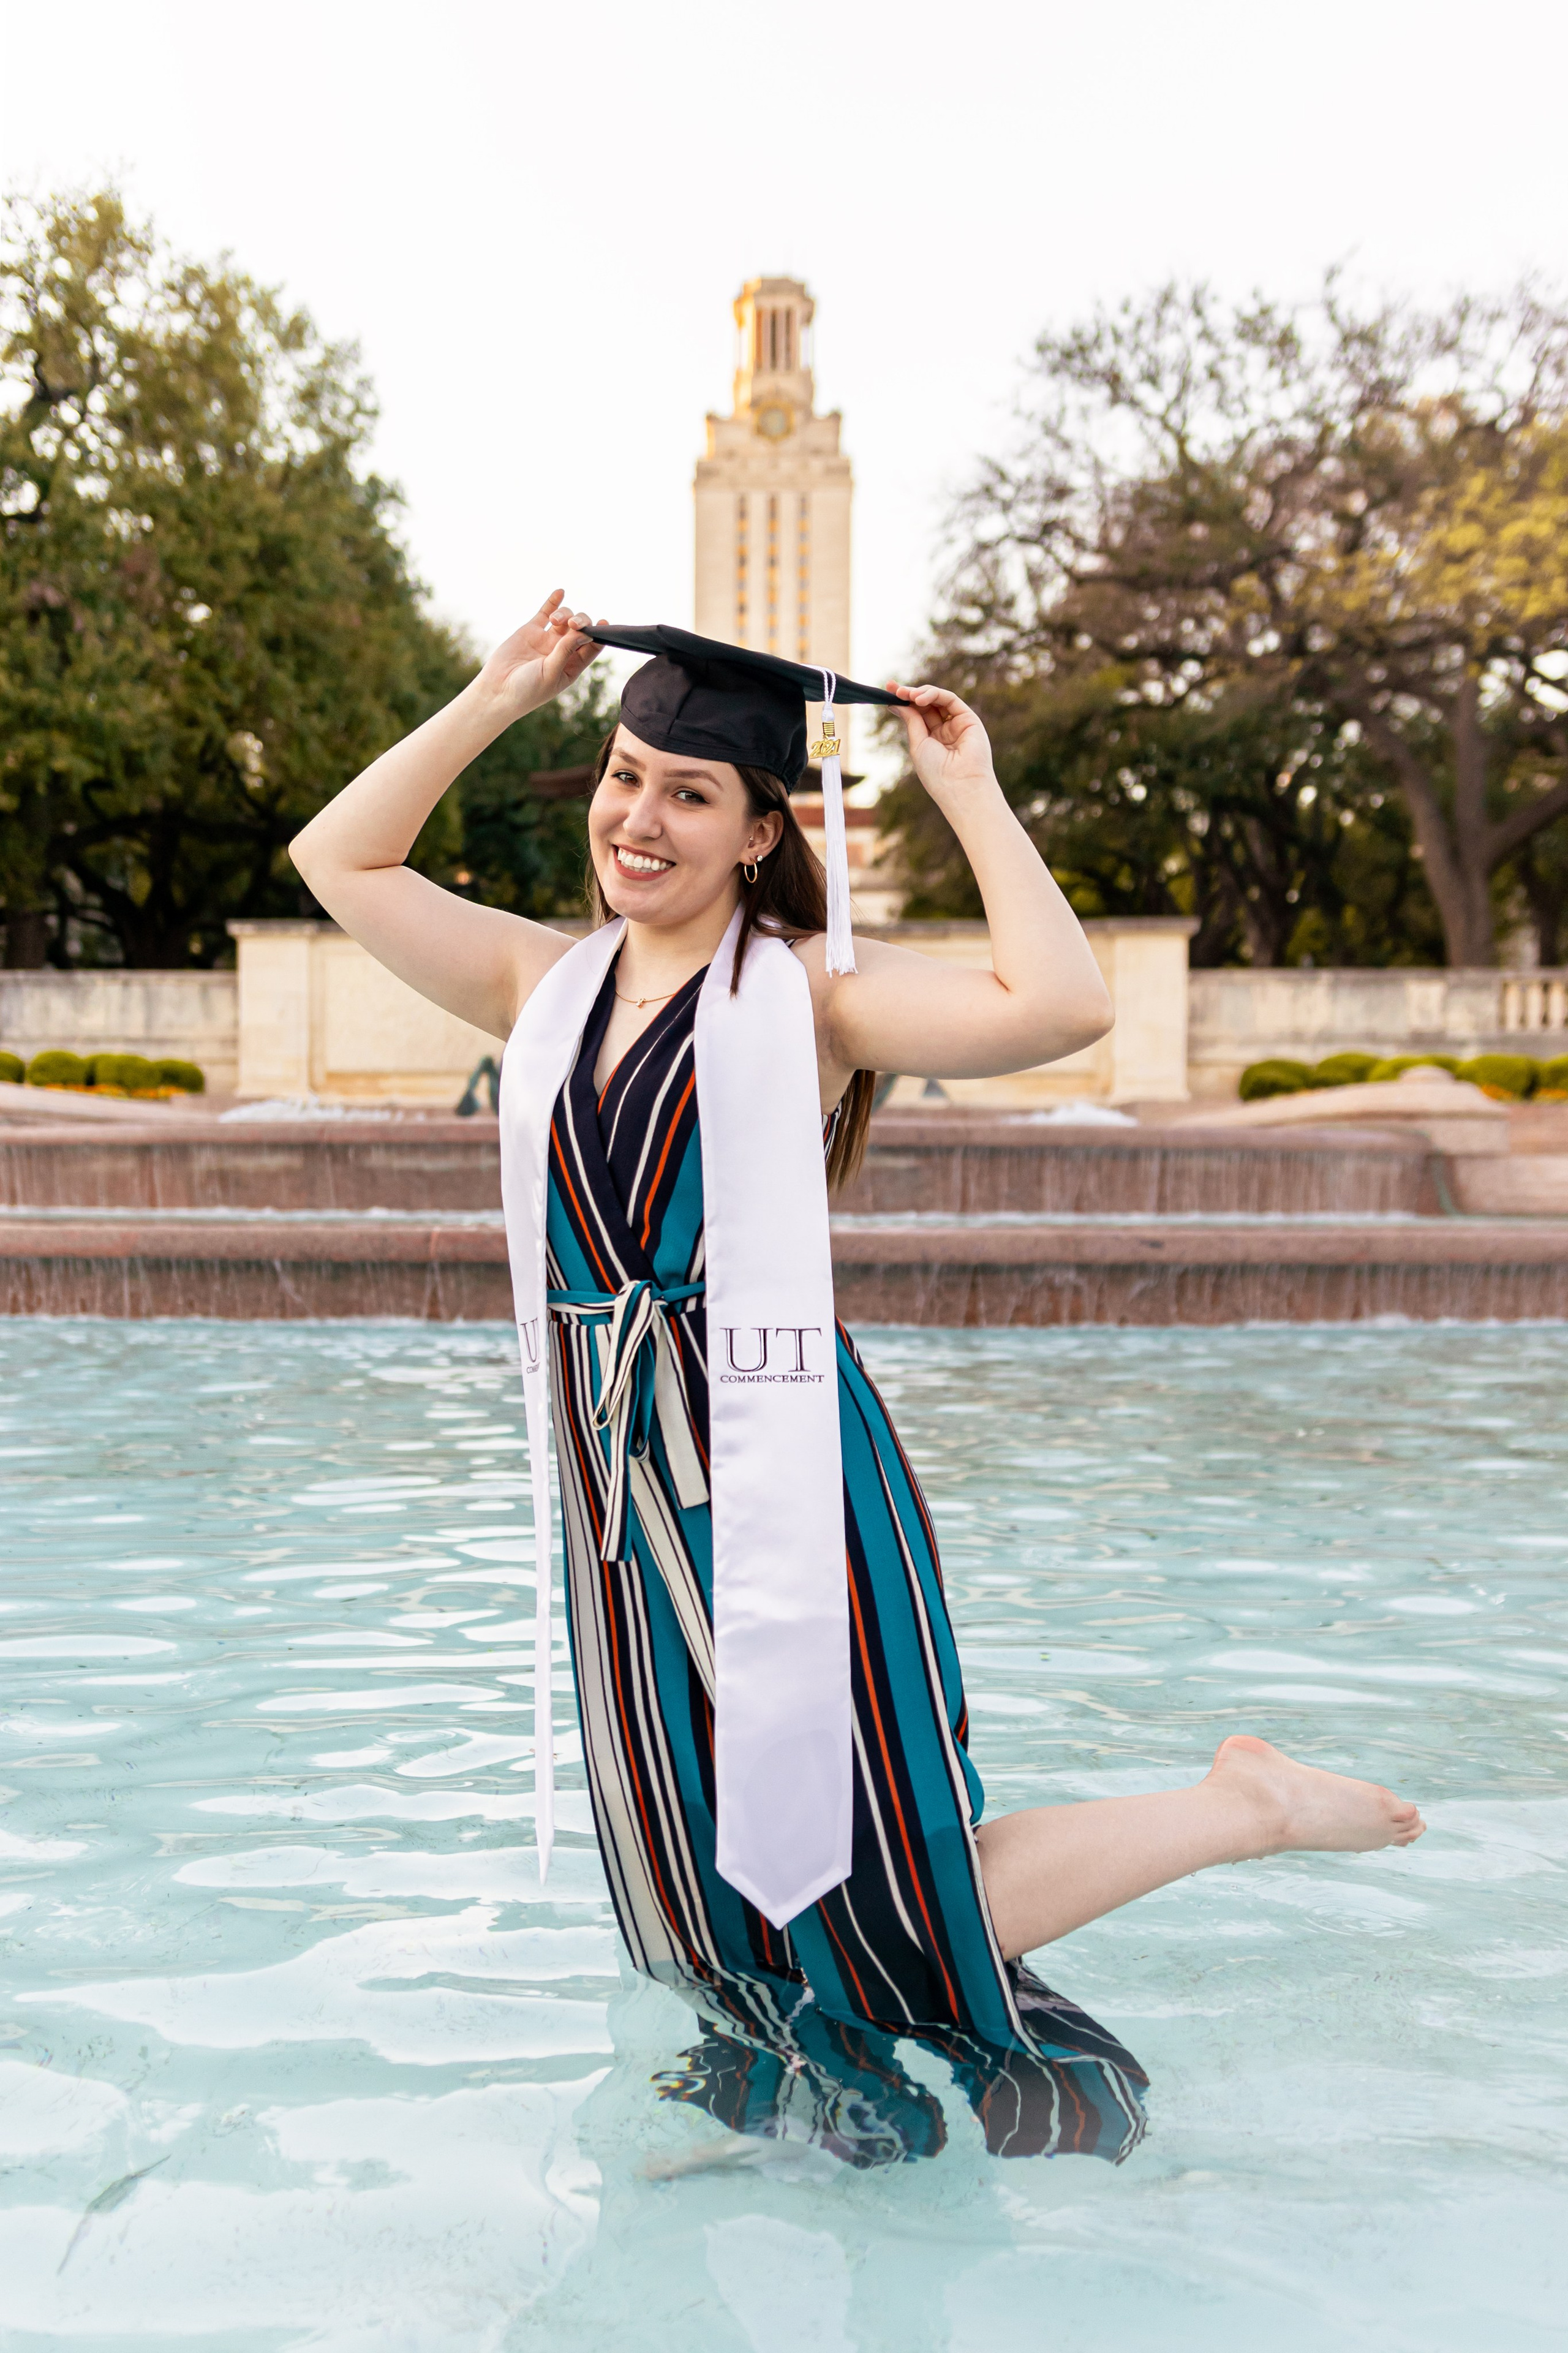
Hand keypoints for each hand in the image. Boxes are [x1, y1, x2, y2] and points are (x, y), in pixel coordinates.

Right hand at [479, 591, 601, 719]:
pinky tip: (560, 592)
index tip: (603, 623)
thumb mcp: (551, 672)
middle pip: (579, 630)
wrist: (498, 690)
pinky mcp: (531, 631)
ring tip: (555, 621)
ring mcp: (546, 640)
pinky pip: (545, 613)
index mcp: (572, 666)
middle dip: (581, 622)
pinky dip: (553, 602)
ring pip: (564, 619)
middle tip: (573, 625)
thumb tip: (584, 632)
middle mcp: (562, 652)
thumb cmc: (527, 690)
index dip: (599, 634)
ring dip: (564, 614)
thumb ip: (566, 651)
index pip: (592, 647)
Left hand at [889, 683, 996, 801]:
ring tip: (907, 695)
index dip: (903, 702)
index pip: (916, 714)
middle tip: (893, 687)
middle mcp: (945, 730)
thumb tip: (896, 703)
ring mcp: (957, 724)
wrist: (959, 786)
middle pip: (926, 704)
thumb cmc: (937, 773)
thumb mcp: (918, 744)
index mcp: (932, 740)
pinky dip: (934, 694)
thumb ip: (911, 721)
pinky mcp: (969, 719)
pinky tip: (920, 698)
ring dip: (920, 693)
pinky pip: (950, 699)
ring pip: (937, 699)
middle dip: (909, 693)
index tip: (888, 691)